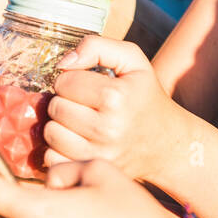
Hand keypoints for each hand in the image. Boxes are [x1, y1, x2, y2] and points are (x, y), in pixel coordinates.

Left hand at [43, 35, 186, 180]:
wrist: (166, 143)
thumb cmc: (145, 97)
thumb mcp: (132, 60)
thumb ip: (97, 46)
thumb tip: (63, 62)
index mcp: (115, 96)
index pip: (64, 81)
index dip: (71, 79)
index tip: (86, 85)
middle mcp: (107, 128)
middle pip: (55, 107)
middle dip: (64, 101)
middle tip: (83, 104)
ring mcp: (99, 154)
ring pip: (51, 133)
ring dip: (59, 125)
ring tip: (78, 122)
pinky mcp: (92, 170)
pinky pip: (52, 159)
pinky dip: (58, 150)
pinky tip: (75, 141)